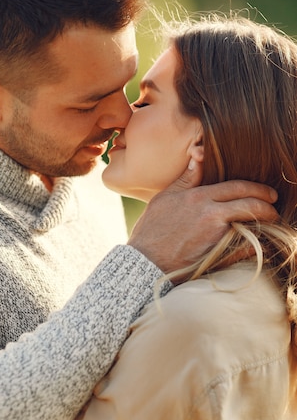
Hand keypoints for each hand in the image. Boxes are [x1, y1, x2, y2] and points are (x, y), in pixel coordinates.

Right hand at [127, 159, 277, 272]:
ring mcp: (216, 235)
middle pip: (250, 203)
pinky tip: (256, 246)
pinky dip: (254, 246)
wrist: (144, 262)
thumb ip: (186, 179)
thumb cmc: (151, 230)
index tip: (268, 194)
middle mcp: (211, 213)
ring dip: (262, 225)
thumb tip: (198, 157)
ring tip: (266, 226)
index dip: (258, 190)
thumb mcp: (165, 198)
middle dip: (267, 205)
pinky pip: (245, 249)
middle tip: (274, 208)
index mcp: (199, 197)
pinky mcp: (217, 255)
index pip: (238, 187)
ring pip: (251, 225)